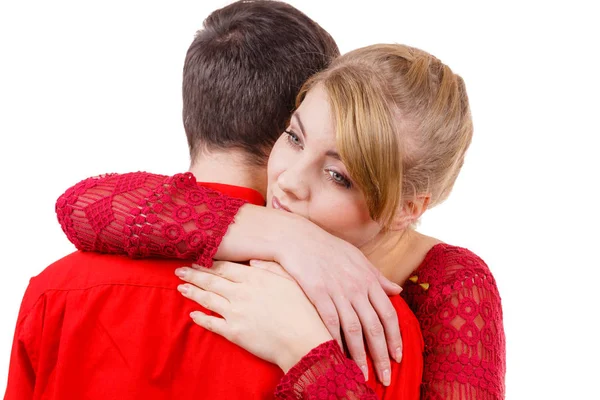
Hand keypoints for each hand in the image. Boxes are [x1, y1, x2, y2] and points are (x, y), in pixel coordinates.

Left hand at [175, 262, 332, 372]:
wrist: (303, 340)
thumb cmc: (302, 309)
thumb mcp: (290, 280)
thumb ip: (270, 267)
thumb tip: (252, 261)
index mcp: (254, 277)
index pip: (224, 267)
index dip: (208, 264)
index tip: (197, 260)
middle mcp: (240, 293)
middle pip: (211, 281)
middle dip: (193, 275)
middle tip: (179, 271)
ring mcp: (235, 313)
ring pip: (208, 299)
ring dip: (192, 292)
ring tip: (180, 287)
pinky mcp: (233, 333)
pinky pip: (212, 323)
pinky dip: (201, 318)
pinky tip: (192, 314)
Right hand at [215, 205, 402, 383]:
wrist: (299, 238)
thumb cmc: (329, 248)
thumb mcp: (359, 259)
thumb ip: (378, 277)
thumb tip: (398, 290)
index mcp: (369, 279)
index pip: (388, 314)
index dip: (395, 338)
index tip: (398, 357)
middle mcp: (356, 287)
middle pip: (374, 326)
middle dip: (382, 355)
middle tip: (385, 378)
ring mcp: (337, 290)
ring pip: (354, 328)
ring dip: (359, 355)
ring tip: (362, 375)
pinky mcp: (317, 293)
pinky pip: (329, 322)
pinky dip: (335, 340)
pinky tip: (338, 355)